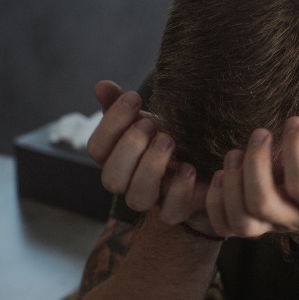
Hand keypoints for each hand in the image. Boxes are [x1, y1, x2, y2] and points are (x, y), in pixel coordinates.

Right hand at [85, 80, 212, 232]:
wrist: (202, 156)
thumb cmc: (166, 134)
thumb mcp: (145, 116)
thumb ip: (121, 103)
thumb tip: (102, 86)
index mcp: (114, 158)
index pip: (96, 149)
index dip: (111, 123)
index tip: (135, 97)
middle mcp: (128, 183)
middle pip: (111, 180)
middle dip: (131, 147)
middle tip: (153, 125)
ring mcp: (152, 199)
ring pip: (137, 199)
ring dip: (152, 167)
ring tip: (170, 140)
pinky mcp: (177, 209)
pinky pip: (171, 213)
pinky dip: (179, 189)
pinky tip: (189, 166)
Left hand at [204, 116, 298, 238]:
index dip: (295, 152)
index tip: (295, 121)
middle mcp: (295, 219)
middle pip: (263, 203)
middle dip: (255, 165)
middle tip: (260, 133)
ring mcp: (272, 224)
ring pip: (241, 219)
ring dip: (232, 182)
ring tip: (236, 152)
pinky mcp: (255, 222)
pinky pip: (225, 226)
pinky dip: (216, 201)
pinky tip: (222, 172)